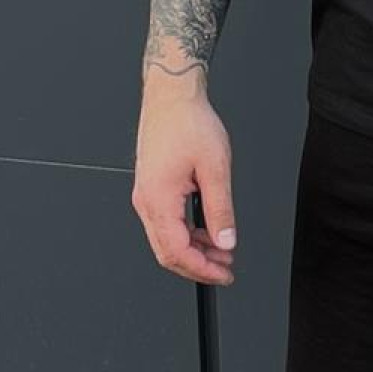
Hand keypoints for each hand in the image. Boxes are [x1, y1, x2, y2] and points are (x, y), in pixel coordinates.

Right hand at [133, 80, 239, 285]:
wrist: (171, 96)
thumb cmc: (189, 122)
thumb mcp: (215, 168)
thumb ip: (221, 210)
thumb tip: (226, 240)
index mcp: (158, 198)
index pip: (176, 251)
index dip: (201, 270)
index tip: (223, 275)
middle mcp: (146, 200)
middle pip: (167, 252)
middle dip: (197, 265)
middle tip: (225, 268)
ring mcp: (146, 195)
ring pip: (166, 240)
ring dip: (194, 250)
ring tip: (222, 250)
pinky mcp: (151, 189)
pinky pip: (165, 223)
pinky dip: (187, 234)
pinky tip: (207, 232)